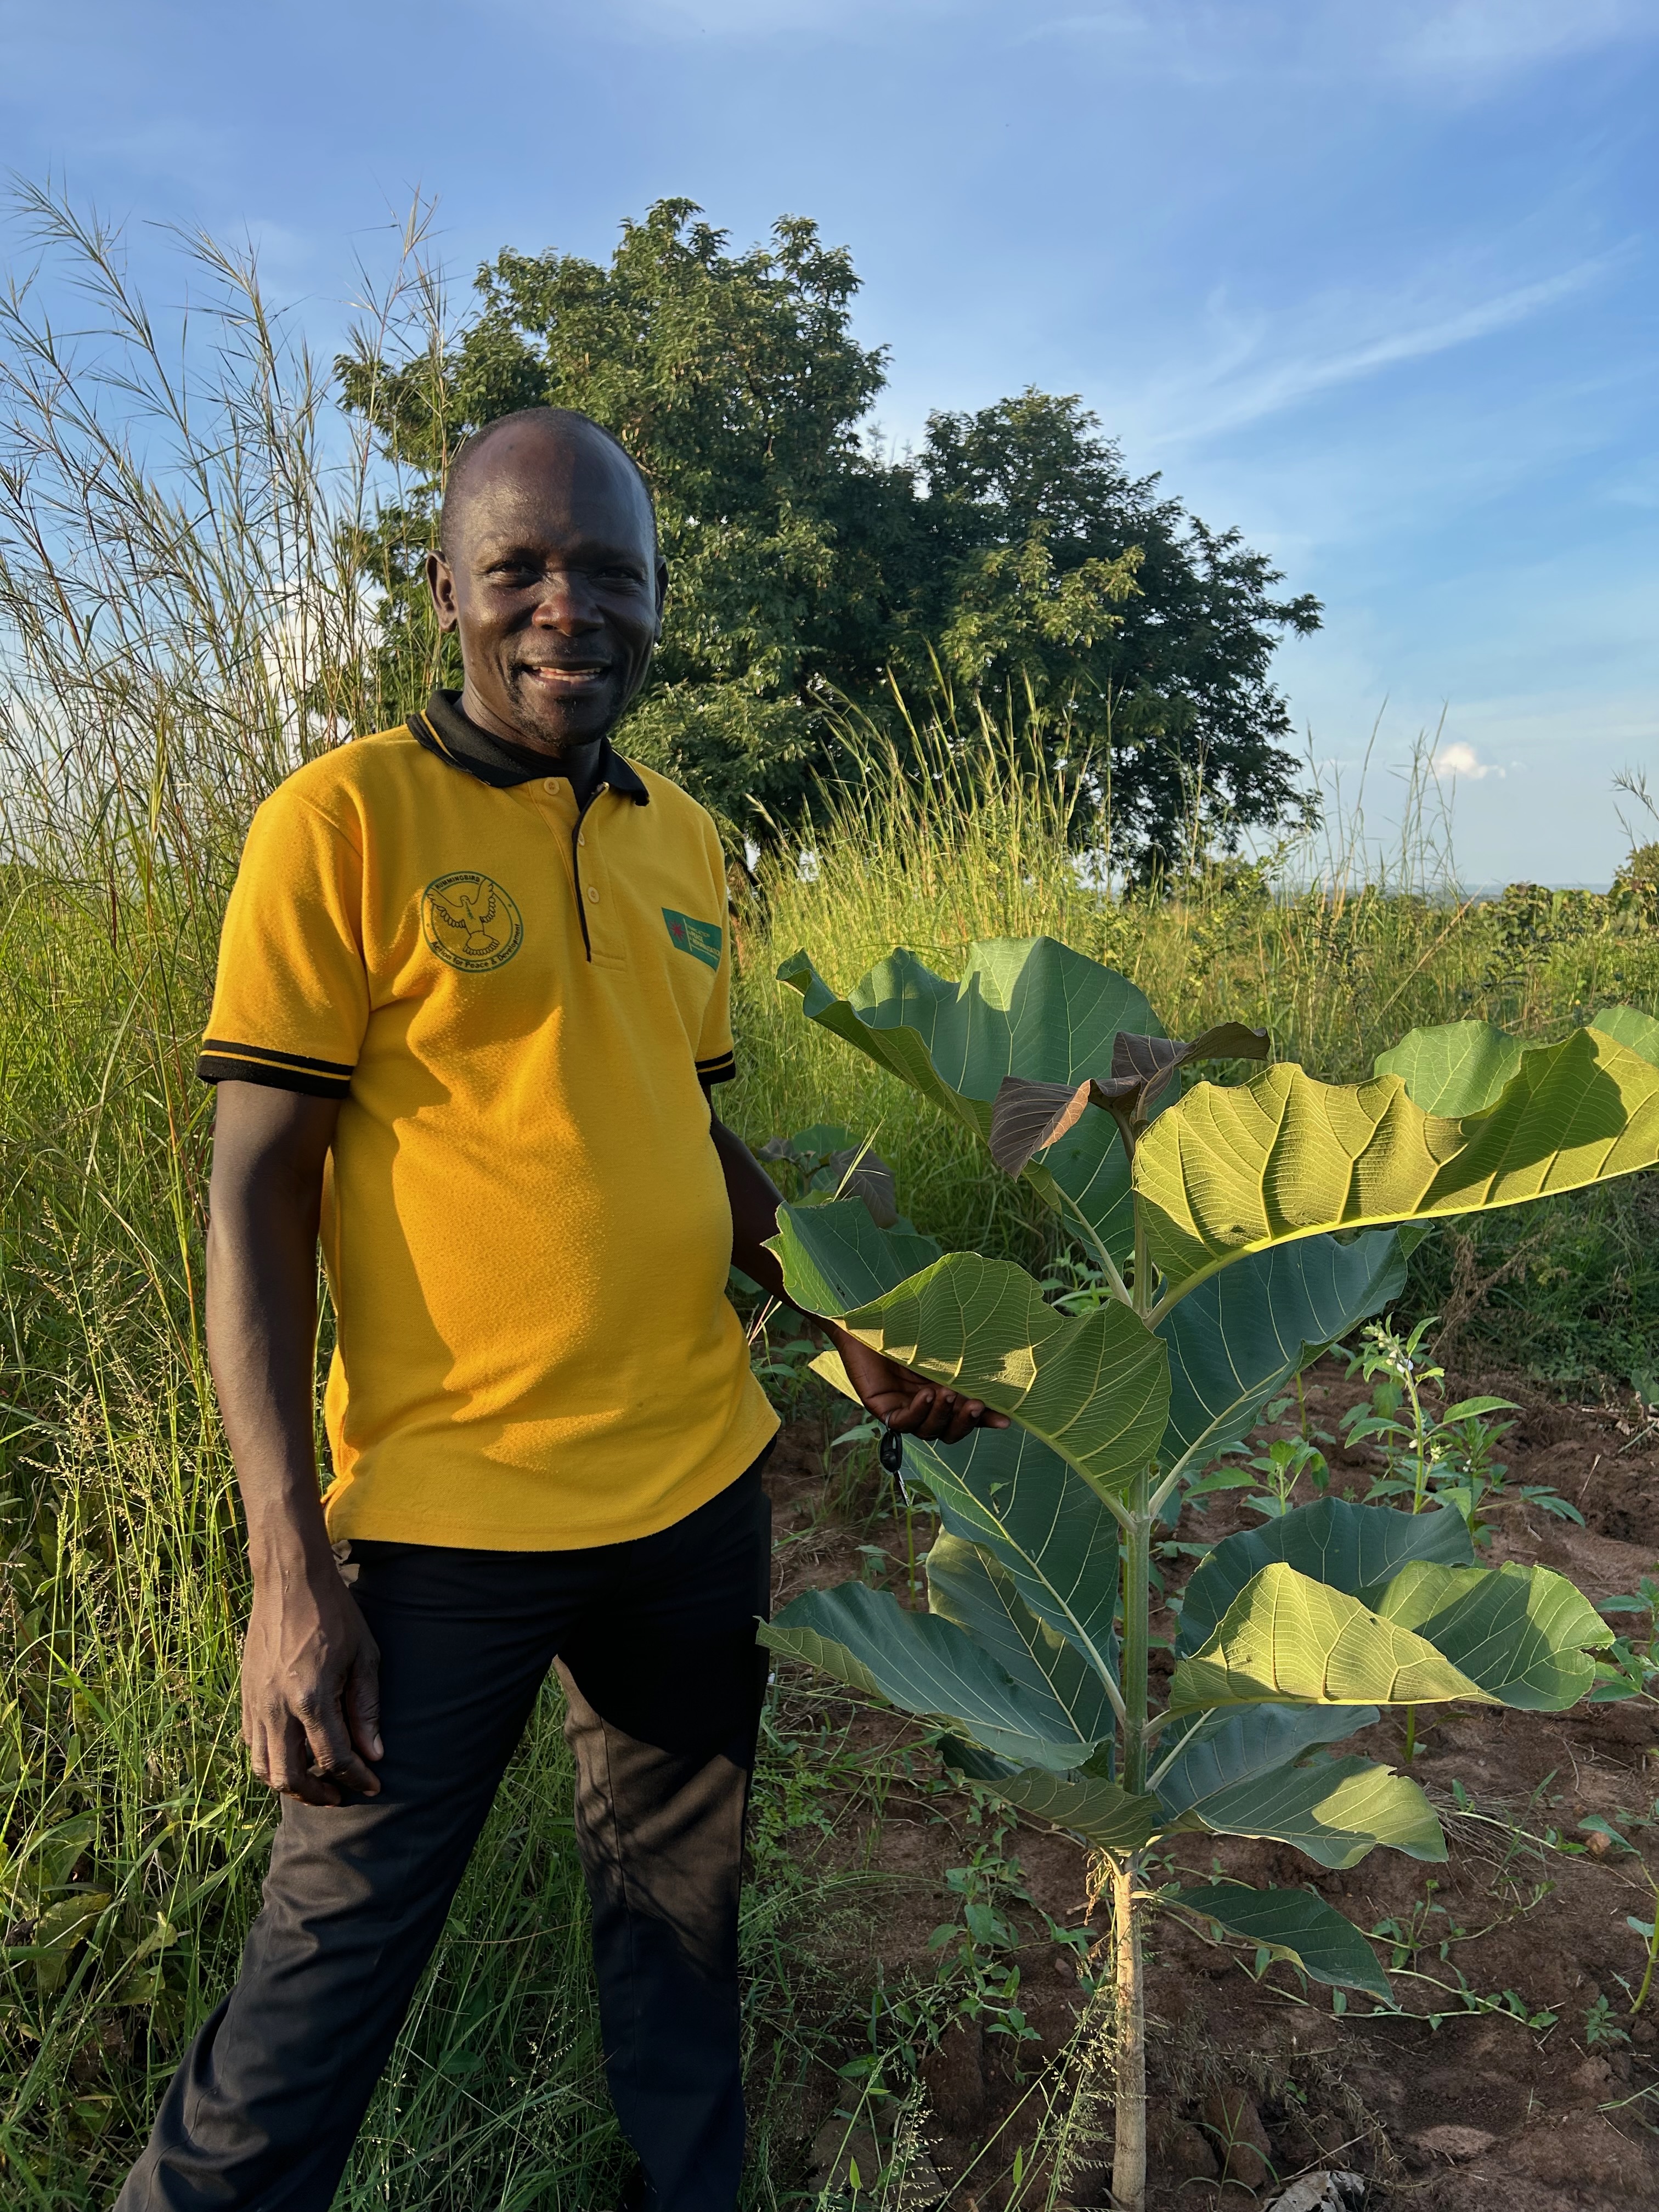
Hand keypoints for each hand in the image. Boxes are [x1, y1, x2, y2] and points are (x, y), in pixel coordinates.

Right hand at [241, 1560, 382, 1804]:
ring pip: (262, 1767)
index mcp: (310, 1698)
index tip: (373, 1784)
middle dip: (318, 1794)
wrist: (290, 1580)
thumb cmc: (335, 1613)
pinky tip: (293, 1752)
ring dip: (289, 1783)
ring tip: (317, 1781)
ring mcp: (254, 1702)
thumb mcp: (363, 1657)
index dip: (356, 1778)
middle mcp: (276, 1707)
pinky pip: (251, 1742)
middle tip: (341, 1794)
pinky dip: (270, 1758)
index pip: (334, 1759)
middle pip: (288, 1777)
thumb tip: (374, 1754)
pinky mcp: (243, 1694)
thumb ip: (366, 1709)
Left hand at [830, 1326, 1010, 1446]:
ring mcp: (904, 1409)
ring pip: (929, 1430)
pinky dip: (918, 1412)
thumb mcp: (941, 1340)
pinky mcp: (882, 1409)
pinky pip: (903, 1423)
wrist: (866, 1318)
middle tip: (977, 1404)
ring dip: (943, 1415)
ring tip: (947, 1394)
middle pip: (949, 1430)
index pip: (966, 1414)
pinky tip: (925, 1395)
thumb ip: (965, 1352)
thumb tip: (1005, 1351)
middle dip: (966, 1421)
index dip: (986, 1420)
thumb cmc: (906, 1323)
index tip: (1005, 1418)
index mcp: (942, 1390)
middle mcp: (924, 1405)